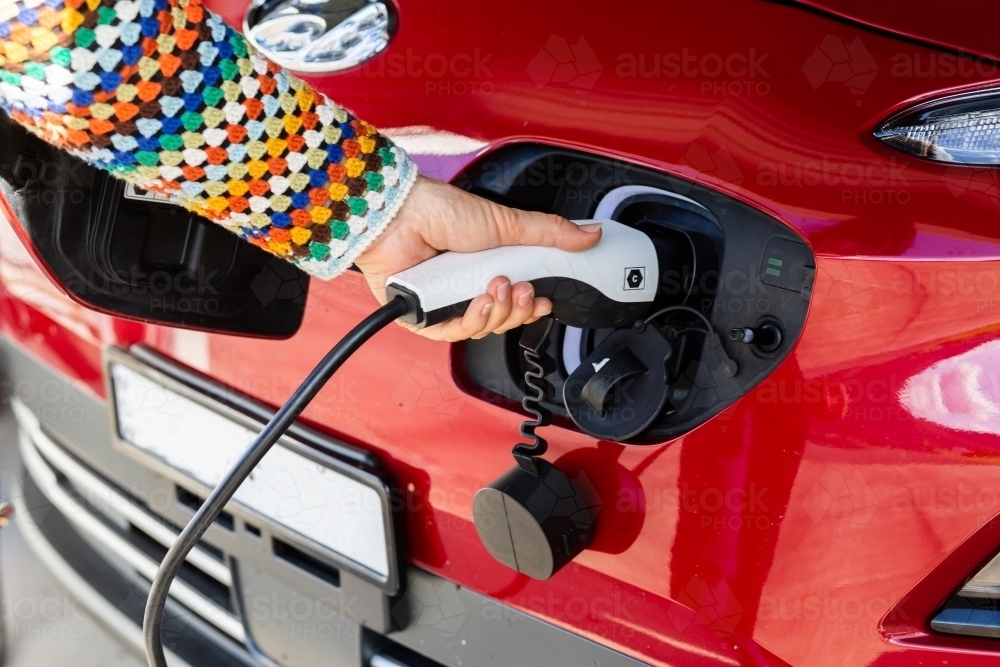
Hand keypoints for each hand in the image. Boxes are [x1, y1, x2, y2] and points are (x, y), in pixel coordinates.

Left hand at [355, 176, 602, 341]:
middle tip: (521, 289)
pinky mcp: (420, 316)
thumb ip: (550, 233)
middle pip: (502, 319)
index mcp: (486, 268)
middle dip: (517, 309)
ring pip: (480, 329)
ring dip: (495, 312)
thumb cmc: (442, 212)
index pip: (516, 301)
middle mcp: (464, 288)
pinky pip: (451, 333)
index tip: (545, 301)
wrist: (400, 215)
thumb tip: (590, 234)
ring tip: (496, 288)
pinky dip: (470, 322)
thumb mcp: (507, 224)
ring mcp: (443, 303)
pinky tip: (478, 304)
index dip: (532, 307)